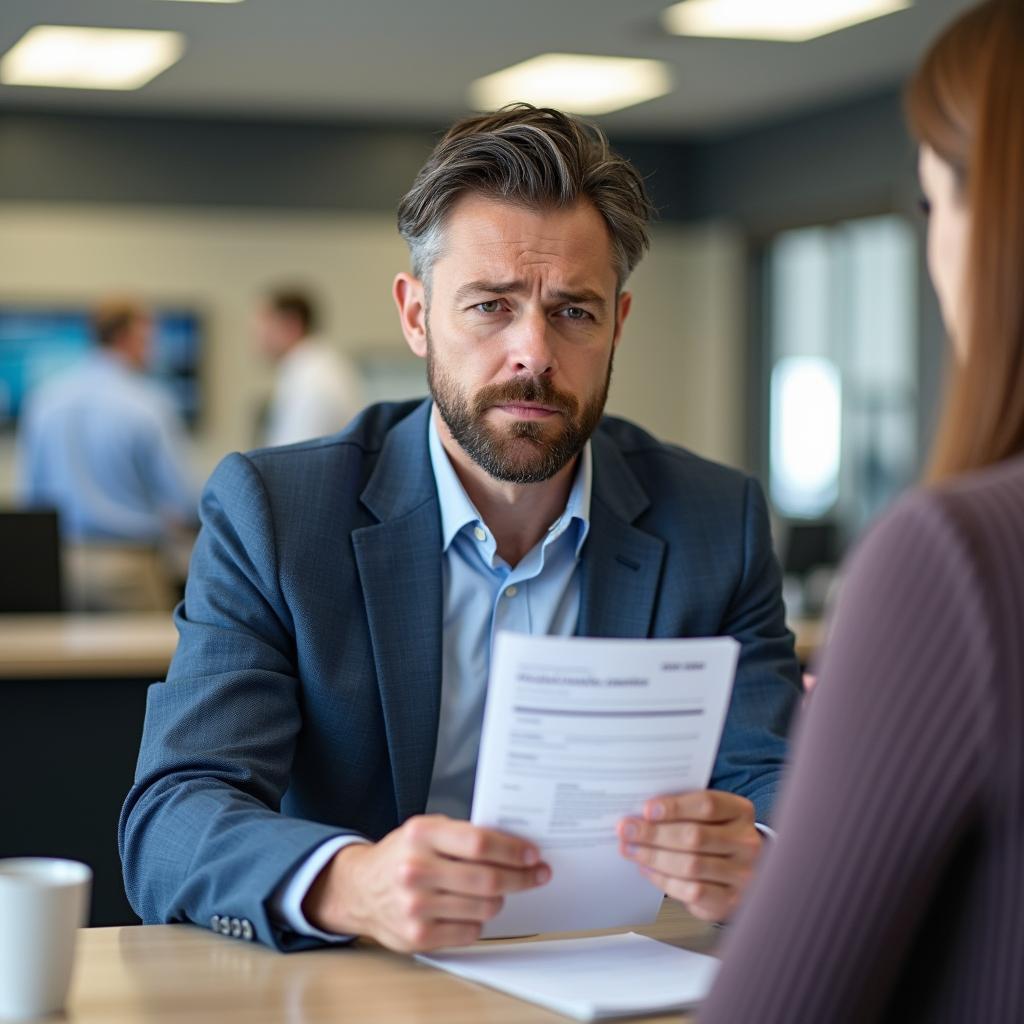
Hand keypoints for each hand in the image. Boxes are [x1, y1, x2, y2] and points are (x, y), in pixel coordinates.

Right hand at [303, 815, 550, 951]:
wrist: (360, 889)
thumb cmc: (401, 855)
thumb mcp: (425, 830)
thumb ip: (461, 834)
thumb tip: (513, 844)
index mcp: (421, 835)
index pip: (479, 843)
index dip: (512, 850)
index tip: (532, 855)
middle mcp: (416, 869)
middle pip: (487, 878)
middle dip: (520, 877)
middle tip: (536, 875)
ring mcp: (416, 906)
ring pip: (484, 907)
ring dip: (499, 899)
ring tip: (497, 891)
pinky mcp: (418, 936)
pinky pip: (470, 931)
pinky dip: (478, 920)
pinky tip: (470, 909)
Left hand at [617, 790, 761, 922]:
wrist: (740, 871)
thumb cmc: (715, 835)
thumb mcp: (707, 816)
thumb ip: (681, 810)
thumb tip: (640, 812)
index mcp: (740, 812)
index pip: (707, 804)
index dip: (674, 807)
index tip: (646, 809)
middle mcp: (746, 842)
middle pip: (695, 836)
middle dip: (654, 833)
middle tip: (626, 830)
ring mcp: (742, 874)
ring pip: (691, 865)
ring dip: (654, 857)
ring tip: (630, 850)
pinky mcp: (730, 901)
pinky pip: (692, 891)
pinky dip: (664, 880)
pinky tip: (647, 870)